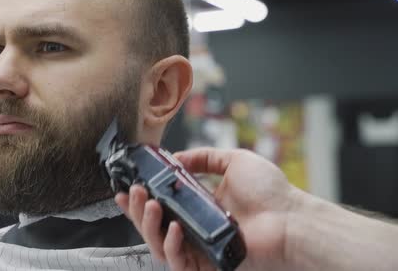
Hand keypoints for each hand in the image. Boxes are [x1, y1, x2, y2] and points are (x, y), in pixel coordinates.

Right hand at [115, 148, 302, 270]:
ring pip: (158, 245)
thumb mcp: (235, 161)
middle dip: (138, 210)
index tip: (126, 189)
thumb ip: (205, 157)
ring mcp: (199, 247)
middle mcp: (195, 227)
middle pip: (153, 226)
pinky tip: (173, 228)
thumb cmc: (270, 193)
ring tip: (151, 205)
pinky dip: (170, 246)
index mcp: (198, 206)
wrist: (291, 219)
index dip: (139, 200)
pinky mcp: (206, 265)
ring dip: (148, 226)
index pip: (160, 206)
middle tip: (135, 192)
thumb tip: (178, 157)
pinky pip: (178, 262)